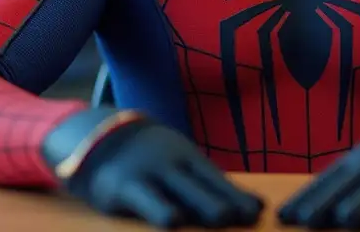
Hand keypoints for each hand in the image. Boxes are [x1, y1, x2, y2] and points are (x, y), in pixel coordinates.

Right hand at [44, 109, 262, 227]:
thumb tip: (258, 208)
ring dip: (202, 206)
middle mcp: (172, 163)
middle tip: (249, 218)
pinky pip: (146, 200)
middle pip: (204, 185)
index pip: (218, 178)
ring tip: (223, 218)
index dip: (239, 196)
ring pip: (179, 192)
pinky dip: (160, 211)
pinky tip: (172, 223)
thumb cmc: (151, 160)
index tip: (259, 211)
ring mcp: (149, 173)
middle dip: (226, 202)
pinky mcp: (125, 187)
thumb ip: (212, 187)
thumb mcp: (180, 166)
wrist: (99, 136)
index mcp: (188, 157)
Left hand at [279, 130, 359, 229]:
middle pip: (344, 187)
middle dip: (324, 203)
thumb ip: (337, 187)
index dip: (304, 198)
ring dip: (359, 205)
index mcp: (354, 163)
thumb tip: (296, 213)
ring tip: (344, 219)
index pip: (324, 181)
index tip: (284, 216)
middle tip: (305, 220)